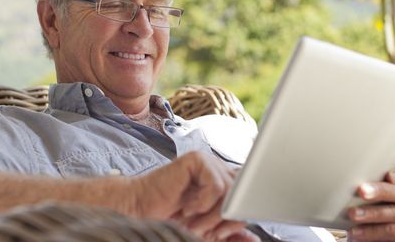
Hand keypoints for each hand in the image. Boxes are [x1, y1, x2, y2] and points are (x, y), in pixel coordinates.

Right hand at [130, 151, 257, 241]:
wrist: (140, 213)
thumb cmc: (171, 220)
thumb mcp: (208, 233)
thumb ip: (230, 235)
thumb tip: (254, 239)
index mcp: (225, 183)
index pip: (247, 196)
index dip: (238, 217)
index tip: (220, 233)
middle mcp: (220, 170)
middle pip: (241, 195)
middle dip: (224, 219)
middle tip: (203, 230)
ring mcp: (209, 163)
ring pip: (230, 191)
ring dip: (211, 214)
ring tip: (192, 221)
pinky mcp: (196, 160)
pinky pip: (215, 184)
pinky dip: (203, 202)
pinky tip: (187, 207)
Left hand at [347, 161, 394, 241]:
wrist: (386, 235)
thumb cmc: (382, 205)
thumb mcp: (384, 192)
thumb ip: (378, 182)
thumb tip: (352, 178)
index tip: (389, 175)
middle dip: (381, 191)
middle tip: (362, 191)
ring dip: (372, 214)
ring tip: (353, 214)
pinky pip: (392, 233)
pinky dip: (371, 232)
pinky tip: (356, 231)